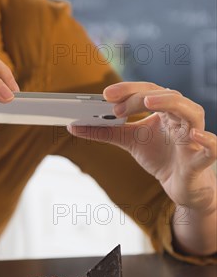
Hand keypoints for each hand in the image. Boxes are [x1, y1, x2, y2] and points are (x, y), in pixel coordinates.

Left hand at [68, 82, 216, 213]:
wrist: (181, 185)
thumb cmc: (160, 156)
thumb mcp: (129, 142)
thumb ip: (104, 133)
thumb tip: (74, 126)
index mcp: (165, 109)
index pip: (148, 91)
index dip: (128, 90)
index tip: (105, 95)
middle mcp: (182, 117)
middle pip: (166, 97)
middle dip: (139, 97)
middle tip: (115, 106)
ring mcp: (195, 136)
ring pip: (191, 112)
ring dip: (170, 104)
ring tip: (149, 103)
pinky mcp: (203, 158)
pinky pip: (212, 146)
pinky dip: (207, 139)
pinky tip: (194, 135)